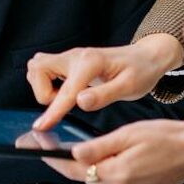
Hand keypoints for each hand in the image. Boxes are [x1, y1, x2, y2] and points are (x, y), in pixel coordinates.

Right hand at [28, 34, 183, 130]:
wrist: (146, 58)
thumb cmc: (140, 72)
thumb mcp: (129, 87)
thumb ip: (104, 95)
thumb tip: (80, 102)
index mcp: (91, 63)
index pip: (66, 91)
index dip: (53, 111)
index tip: (41, 126)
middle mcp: (76, 56)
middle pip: (38, 69)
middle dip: (43, 92)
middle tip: (64, 104)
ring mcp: (70, 57)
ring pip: (37, 68)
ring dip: (43, 88)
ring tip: (66, 99)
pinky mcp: (68, 62)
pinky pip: (44, 70)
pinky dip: (47, 83)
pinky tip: (66, 92)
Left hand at [48, 114, 183, 183]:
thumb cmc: (167, 138)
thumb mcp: (128, 134)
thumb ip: (99, 148)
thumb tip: (73, 154)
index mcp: (118, 174)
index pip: (75, 170)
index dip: (52, 158)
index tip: (34, 147)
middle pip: (86, 176)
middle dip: (76, 160)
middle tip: (57, 142)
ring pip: (101, 180)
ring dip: (99, 165)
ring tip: (117, 146)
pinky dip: (113, 172)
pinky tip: (127, 159)